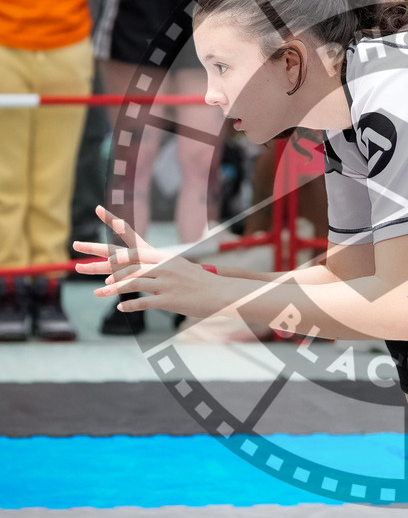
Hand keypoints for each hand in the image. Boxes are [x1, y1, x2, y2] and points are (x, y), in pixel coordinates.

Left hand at [73, 205, 218, 317]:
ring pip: (132, 282)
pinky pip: (145, 302)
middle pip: (124, 258)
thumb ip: (153, 268)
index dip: (114, 223)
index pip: (133, 236)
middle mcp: (161, 265)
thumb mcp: (176, 268)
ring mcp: (165, 282)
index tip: (98, 210)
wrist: (221, 292)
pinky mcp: (169, 299)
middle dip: (98, 256)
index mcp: (160, 256)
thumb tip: (129, 273)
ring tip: (97, 292)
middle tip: (76, 253)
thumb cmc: (198, 281)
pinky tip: (121, 308)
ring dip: (113, 287)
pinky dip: (132, 305)